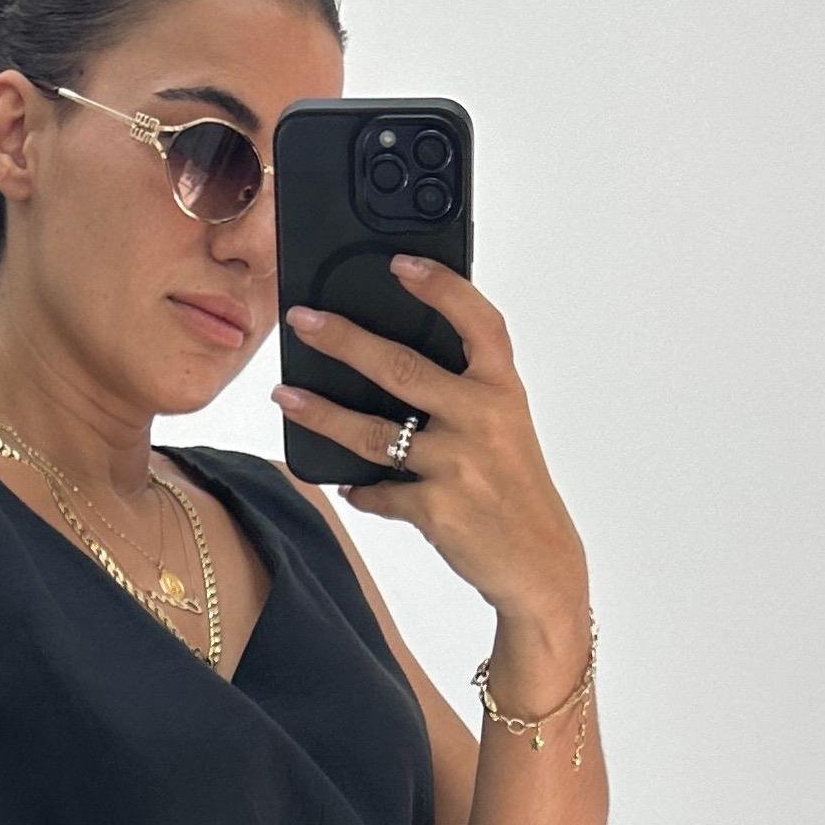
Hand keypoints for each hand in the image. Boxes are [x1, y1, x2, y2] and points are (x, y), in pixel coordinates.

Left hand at [272, 258, 586, 624]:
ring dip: (321, 414)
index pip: (476, 320)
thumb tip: (387, 366)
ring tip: (285, 397)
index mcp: (502, 388)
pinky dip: (360, 490)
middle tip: (303, 322)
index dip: (440, 286)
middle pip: (400, 367)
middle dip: (343, 340)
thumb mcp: (504, 425)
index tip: (400, 264)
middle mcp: (482, 418)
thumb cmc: (514, 486)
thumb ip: (463, 392)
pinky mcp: (436, 509)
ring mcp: (458, 464)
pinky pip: (379, 492)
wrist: (539, 560)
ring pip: (373, 433)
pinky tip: (348, 484)